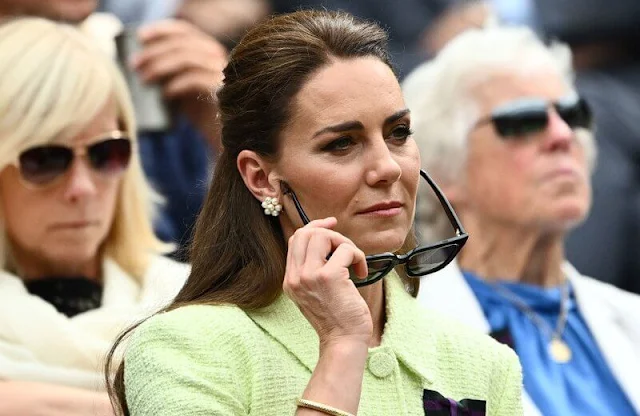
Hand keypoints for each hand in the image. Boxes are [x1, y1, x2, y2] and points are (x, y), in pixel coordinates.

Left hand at [132, 19, 227, 149]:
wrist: (225, 137)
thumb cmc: (203, 114)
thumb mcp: (184, 88)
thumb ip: (171, 73)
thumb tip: (140, 63)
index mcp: (208, 51)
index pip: (185, 30)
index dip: (161, 31)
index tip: (140, 37)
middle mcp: (217, 58)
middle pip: (182, 43)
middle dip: (154, 51)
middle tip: (134, 65)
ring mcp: (221, 73)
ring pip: (187, 58)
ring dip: (160, 66)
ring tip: (144, 80)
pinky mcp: (221, 91)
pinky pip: (195, 80)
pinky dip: (176, 85)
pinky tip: (165, 95)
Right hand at [283, 217, 370, 347]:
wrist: (343, 341)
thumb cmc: (337, 318)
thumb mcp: (315, 292)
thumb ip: (314, 270)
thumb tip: (328, 240)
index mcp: (291, 279)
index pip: (296, 239)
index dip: (314, 226)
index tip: (331, 224)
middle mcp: (296, 276)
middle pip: (307, 232)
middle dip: (331, 233)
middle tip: (347, 247)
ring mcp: (310, 276)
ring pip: (324, 236)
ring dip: (345, 243)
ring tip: (353, 261)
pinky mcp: (329, 277)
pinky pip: (346, 250)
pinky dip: (358, 256)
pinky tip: (361, 271)